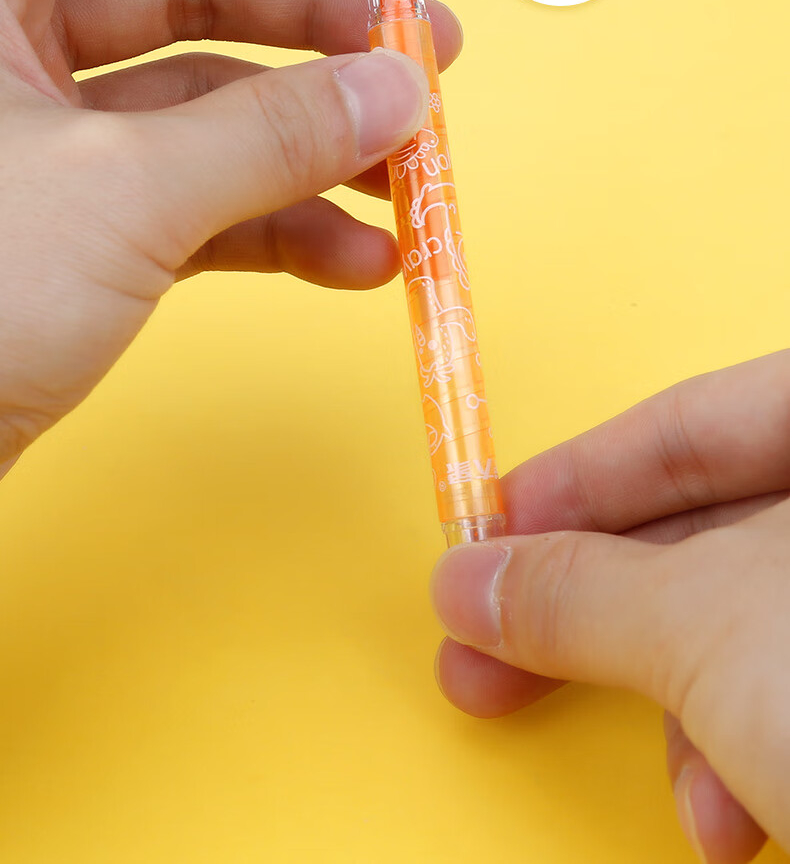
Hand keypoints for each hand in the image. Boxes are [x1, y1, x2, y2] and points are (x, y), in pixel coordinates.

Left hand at [0, 0, 461, 469]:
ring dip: (318, 145)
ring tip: (416, 177)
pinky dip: (277, 228)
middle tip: (429, 52)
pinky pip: (193, 203)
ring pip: (206, 111)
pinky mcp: (65, 236)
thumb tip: (400, 88)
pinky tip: (358, 259)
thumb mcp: (119, 194)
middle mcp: (6, 47)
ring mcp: (38, 145)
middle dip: (321, 28)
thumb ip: (270, 132)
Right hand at [431, 350, 789, 862]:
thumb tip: (472, 582)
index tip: (493, 534)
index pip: (688, 419)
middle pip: (712, 527)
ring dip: (685, 709)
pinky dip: (753, 745)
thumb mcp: (707, 627)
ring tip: (669, 785)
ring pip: (754, 622)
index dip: (577, 478)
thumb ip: (581, 592)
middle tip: (504, 655)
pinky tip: (729, 813)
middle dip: (606, 614)